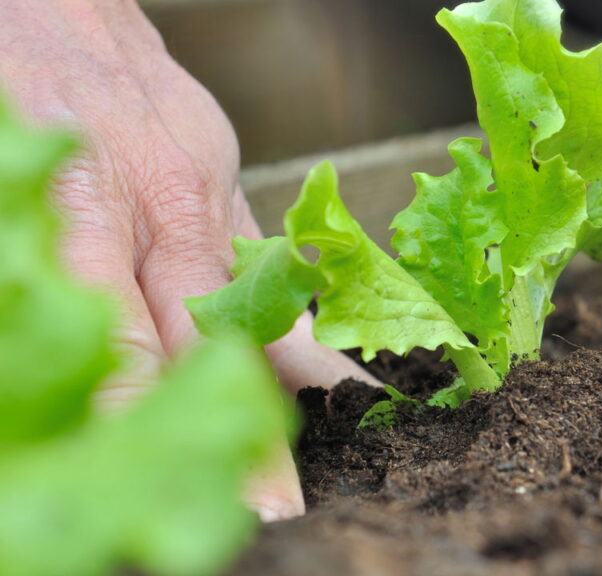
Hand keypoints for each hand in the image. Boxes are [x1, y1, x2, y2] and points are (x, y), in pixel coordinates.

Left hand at [0, 0, 377, 519]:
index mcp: (79, 194)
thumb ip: (22, 266)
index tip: (188, 498)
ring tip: (325, 467)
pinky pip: (270, 263)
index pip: (124, 347)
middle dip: (244, 438)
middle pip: (211, 342)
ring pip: (262, 303)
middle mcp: (160, 196)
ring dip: (294, 394)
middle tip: (277, 517)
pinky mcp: (224, 175)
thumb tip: (39, 354)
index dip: (159, 432)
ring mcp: (205, 184)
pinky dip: (304, 326)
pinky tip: (330, 379)